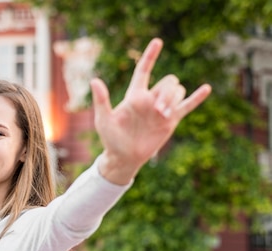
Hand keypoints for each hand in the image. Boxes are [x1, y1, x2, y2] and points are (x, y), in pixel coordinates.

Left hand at [91, 38, 211, 184]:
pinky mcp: (171, 120)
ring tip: (163, 115)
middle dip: (167, 93)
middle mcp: (150, 99)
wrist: (124, 158)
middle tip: (158, 111)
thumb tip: (95, 80)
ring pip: (177, 91)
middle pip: (167, 82)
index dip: (150, 56)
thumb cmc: (111, 139)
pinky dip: (196, 98)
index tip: (158, 42)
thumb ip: (102, 100)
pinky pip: (187, 106)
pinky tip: (206, 88)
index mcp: (135, 96)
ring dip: (174, 99)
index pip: (143, 71)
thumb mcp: (104, 120)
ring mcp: (161, 109)